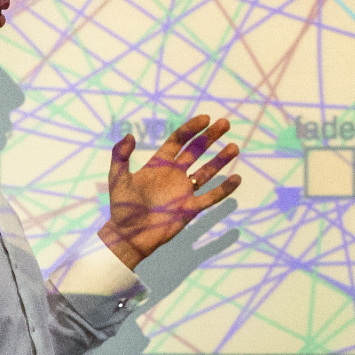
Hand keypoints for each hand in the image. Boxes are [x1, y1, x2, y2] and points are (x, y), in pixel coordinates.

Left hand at [98, 115, 240, 271]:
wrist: (129, 236)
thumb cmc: (122, 209)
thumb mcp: (117, 179)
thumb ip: (120, 156)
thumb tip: (130, 135)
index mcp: (159, 165)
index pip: (178, 141)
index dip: (191, 129)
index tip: (205, 119)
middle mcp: (174, 175)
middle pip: (196, 151)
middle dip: (210, 137)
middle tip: (225, 124)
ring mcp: (184, 191)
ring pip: (207, 171)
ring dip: (221, 160)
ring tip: (234, 147)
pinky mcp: (191, 208)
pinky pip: (211, 197)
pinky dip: (224, 189)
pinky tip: (236, 178)